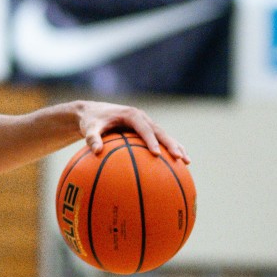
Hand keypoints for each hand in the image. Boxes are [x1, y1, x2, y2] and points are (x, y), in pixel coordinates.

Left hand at [74, 101, 189, 162]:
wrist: (92, 112)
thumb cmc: (91, 121)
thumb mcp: (89, 128)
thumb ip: (91, 138)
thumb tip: (96, 151)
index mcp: (131, 115)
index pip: (144, 129)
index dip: (151, 141)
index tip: (157, 154)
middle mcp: (142, 117)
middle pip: (160, 131)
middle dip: (171, 144)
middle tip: (180, 158)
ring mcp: (146, 123)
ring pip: (165, 135)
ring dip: (176, 147)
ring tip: (187, 162)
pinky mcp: (145, 130)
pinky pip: (160, 140)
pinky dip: (169, 149)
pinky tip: (177, 165)